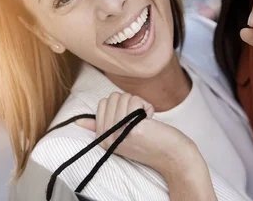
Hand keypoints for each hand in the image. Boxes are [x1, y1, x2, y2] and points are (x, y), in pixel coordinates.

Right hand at [76, 92, 196, 174]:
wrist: (172, 156)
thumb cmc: (150, 142)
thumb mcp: (121, 136)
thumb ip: (102, 126)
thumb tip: (79, 121)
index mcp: (102, 138)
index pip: (103, 103)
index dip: (121, 106)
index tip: (131, 121)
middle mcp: (107, 137)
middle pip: (113, 97)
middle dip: (130, 103)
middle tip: (139, 121)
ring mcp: (118, 132)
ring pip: (124, 97)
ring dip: (139, 105)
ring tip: (145, 121)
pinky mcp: (131, 127)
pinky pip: (135, 100)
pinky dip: (147, 106)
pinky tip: (151, 121)